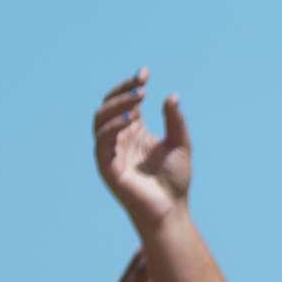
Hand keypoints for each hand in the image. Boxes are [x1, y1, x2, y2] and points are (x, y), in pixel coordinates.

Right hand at [93, 72, 192, 230]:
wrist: (171, 208)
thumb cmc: (175, 180)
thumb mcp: (181, 144)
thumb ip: (175, 121)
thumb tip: (172, 96)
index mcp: (134, 131)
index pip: (125, 101)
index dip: (131, 85)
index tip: (145, 73)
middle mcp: (118, 138)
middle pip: (109, 106)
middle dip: (122, 91)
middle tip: (141, 85)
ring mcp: (110, 151)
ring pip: (101, 120)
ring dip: (116, 106)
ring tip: (138, 98)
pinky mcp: (106, 165)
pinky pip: (101, 141)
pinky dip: (113, 126)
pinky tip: (130, 118)